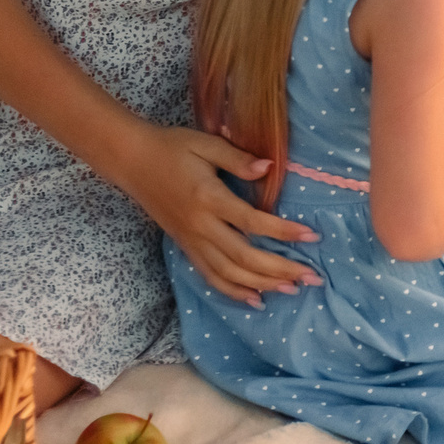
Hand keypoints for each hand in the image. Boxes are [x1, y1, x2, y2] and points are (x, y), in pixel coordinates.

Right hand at [113, 123, 321, 306]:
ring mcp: (191, 240)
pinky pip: (210, 276)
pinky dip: (233, 291)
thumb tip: (269, 168)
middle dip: (280, 269)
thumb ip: (238, 159)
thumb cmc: (172, 147)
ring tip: (292, 290)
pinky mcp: (185, 247)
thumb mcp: (206, 144)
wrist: (132, 161)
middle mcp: (200, 226)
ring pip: (229, 273)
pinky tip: (255, 300)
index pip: (252, 222)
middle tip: (311, 277)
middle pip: (244, 257)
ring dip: (262, 285)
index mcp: (209, 198)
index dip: (283, 232)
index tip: (312, 236)